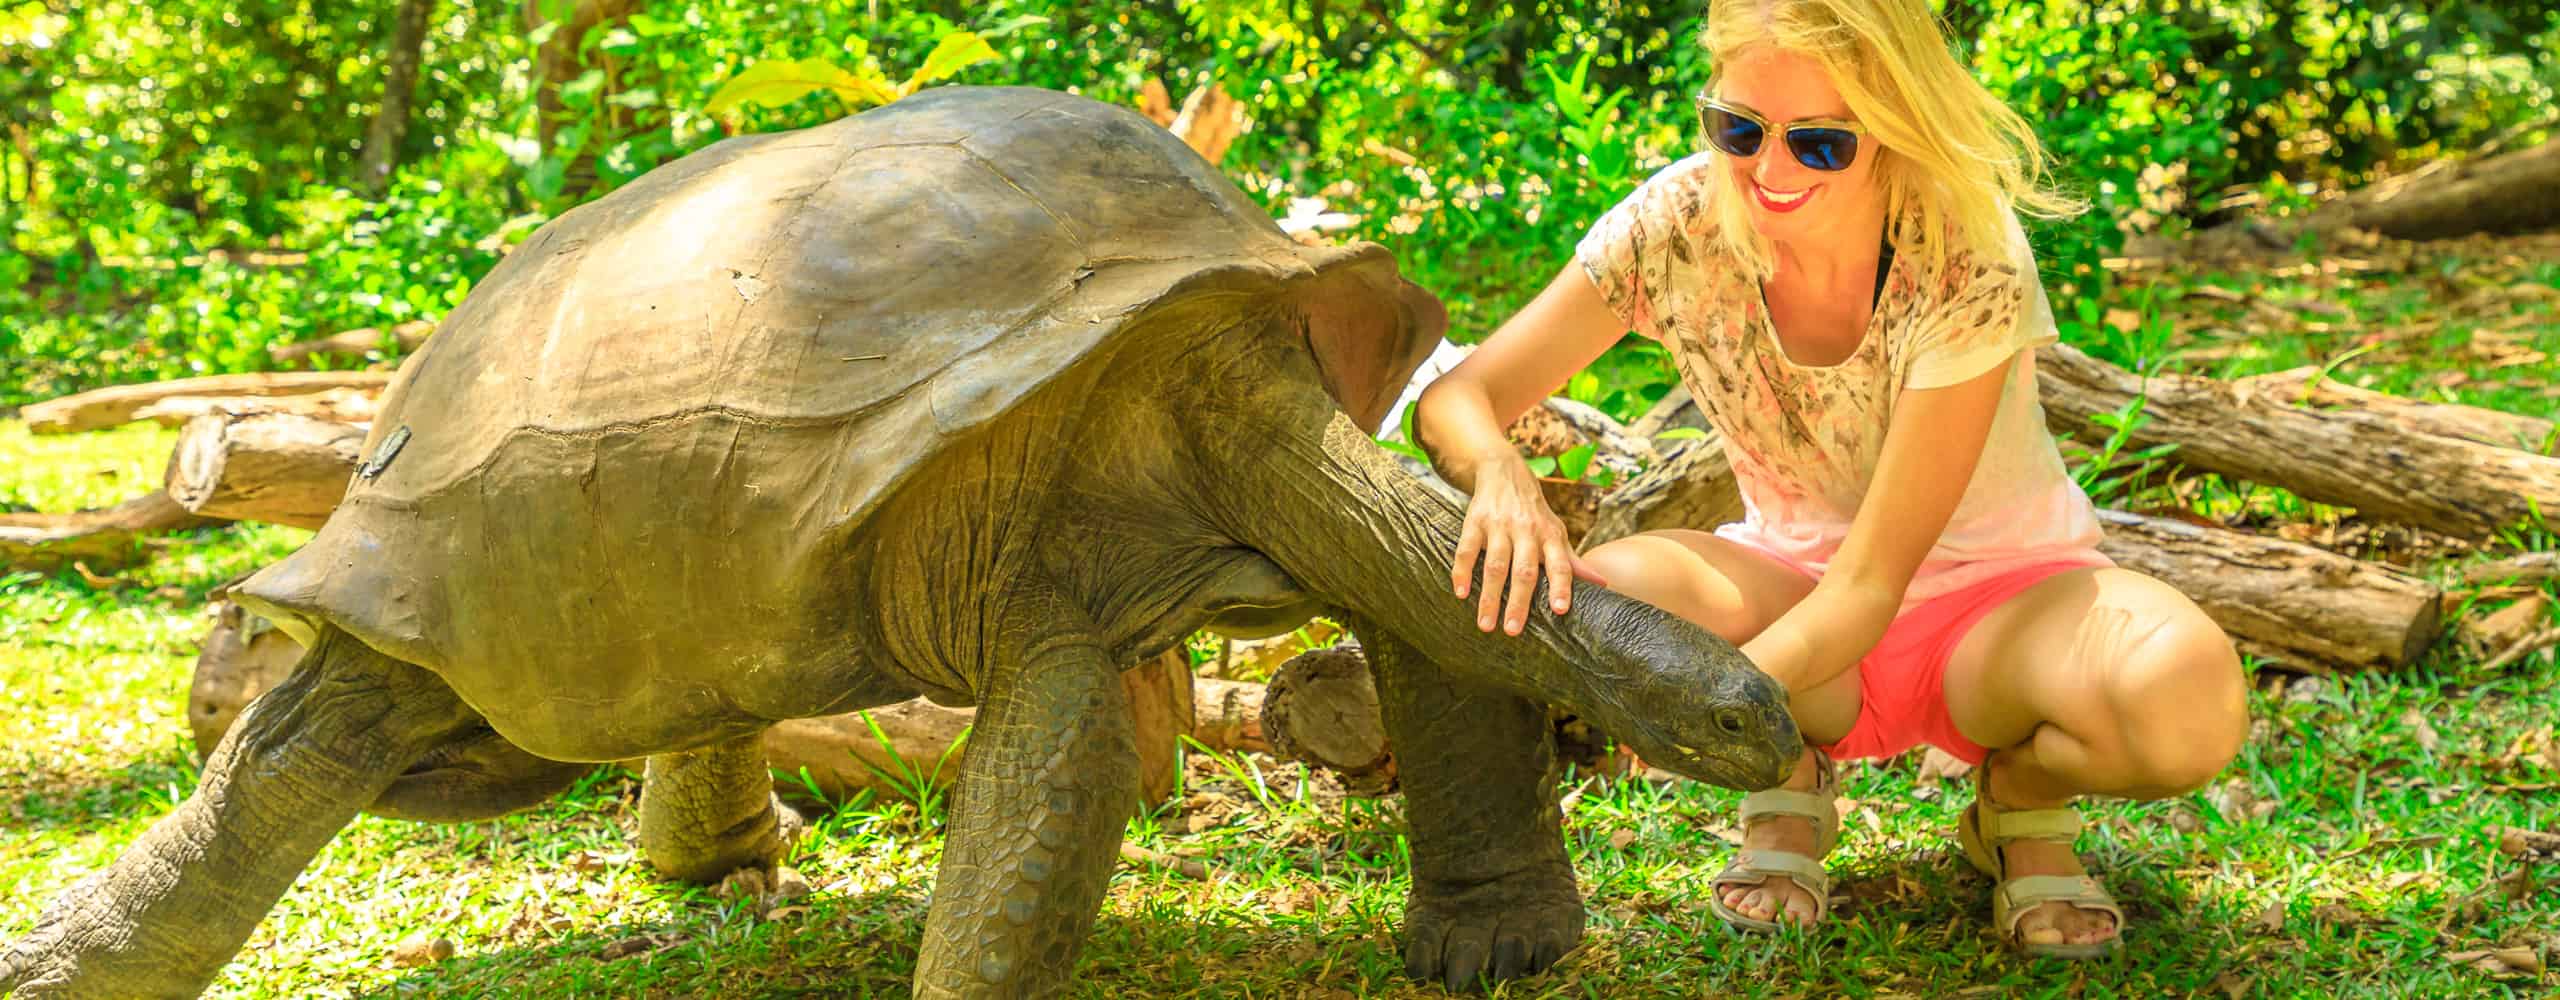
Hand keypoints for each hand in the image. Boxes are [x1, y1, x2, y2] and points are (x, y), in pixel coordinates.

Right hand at [1449, 455, 1611, 634]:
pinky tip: (1461, 593)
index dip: (1561, 586)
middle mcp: (1526, 530)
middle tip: (1513, 630)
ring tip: (1485, 625)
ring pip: (1495, 565)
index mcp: (1550, 535)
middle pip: (1524, 570)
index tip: (1559, 610)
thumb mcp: (1556, 531)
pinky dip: (1462, 572)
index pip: (1559, 563)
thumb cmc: (1534, 512)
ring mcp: (1499, 526)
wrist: (1503, 471)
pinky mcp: (1474, 522)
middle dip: (1519, 602)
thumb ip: (1572, 561)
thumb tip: (1602, 585)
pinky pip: (1466, 550)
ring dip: (1490, 597)